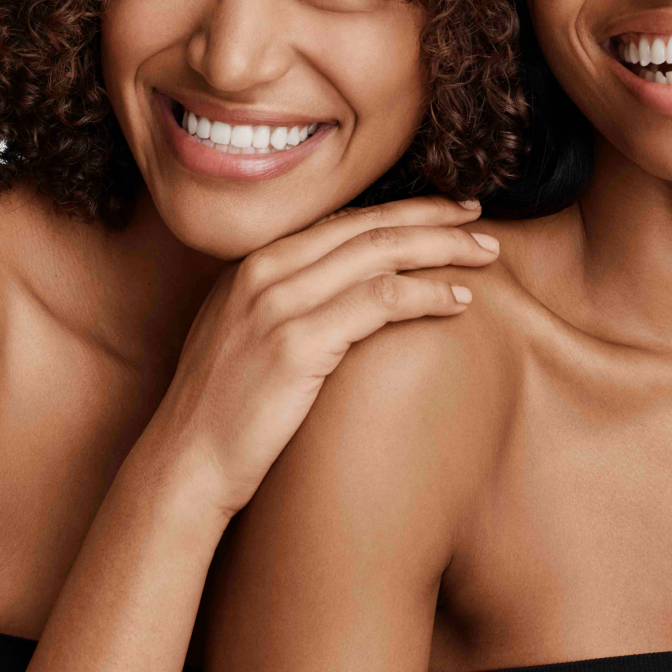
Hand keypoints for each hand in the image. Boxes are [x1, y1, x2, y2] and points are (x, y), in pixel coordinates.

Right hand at [153, 196, 498, 515]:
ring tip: (484, 255)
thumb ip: (286, 298)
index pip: (343, 219)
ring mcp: (278, 305)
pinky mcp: (297, 344)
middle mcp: (265, 272)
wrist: (186, 461)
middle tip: (480, 217)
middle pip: (367, 226)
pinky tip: (457, 299)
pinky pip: (379, 302)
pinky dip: (426, 293)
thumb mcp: (245, 331)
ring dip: (442, 249)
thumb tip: (345, 288)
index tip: (446, 210)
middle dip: (432, 217)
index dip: (401, 209)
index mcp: (255, 262)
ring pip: (380, 254)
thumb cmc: (224, 407)